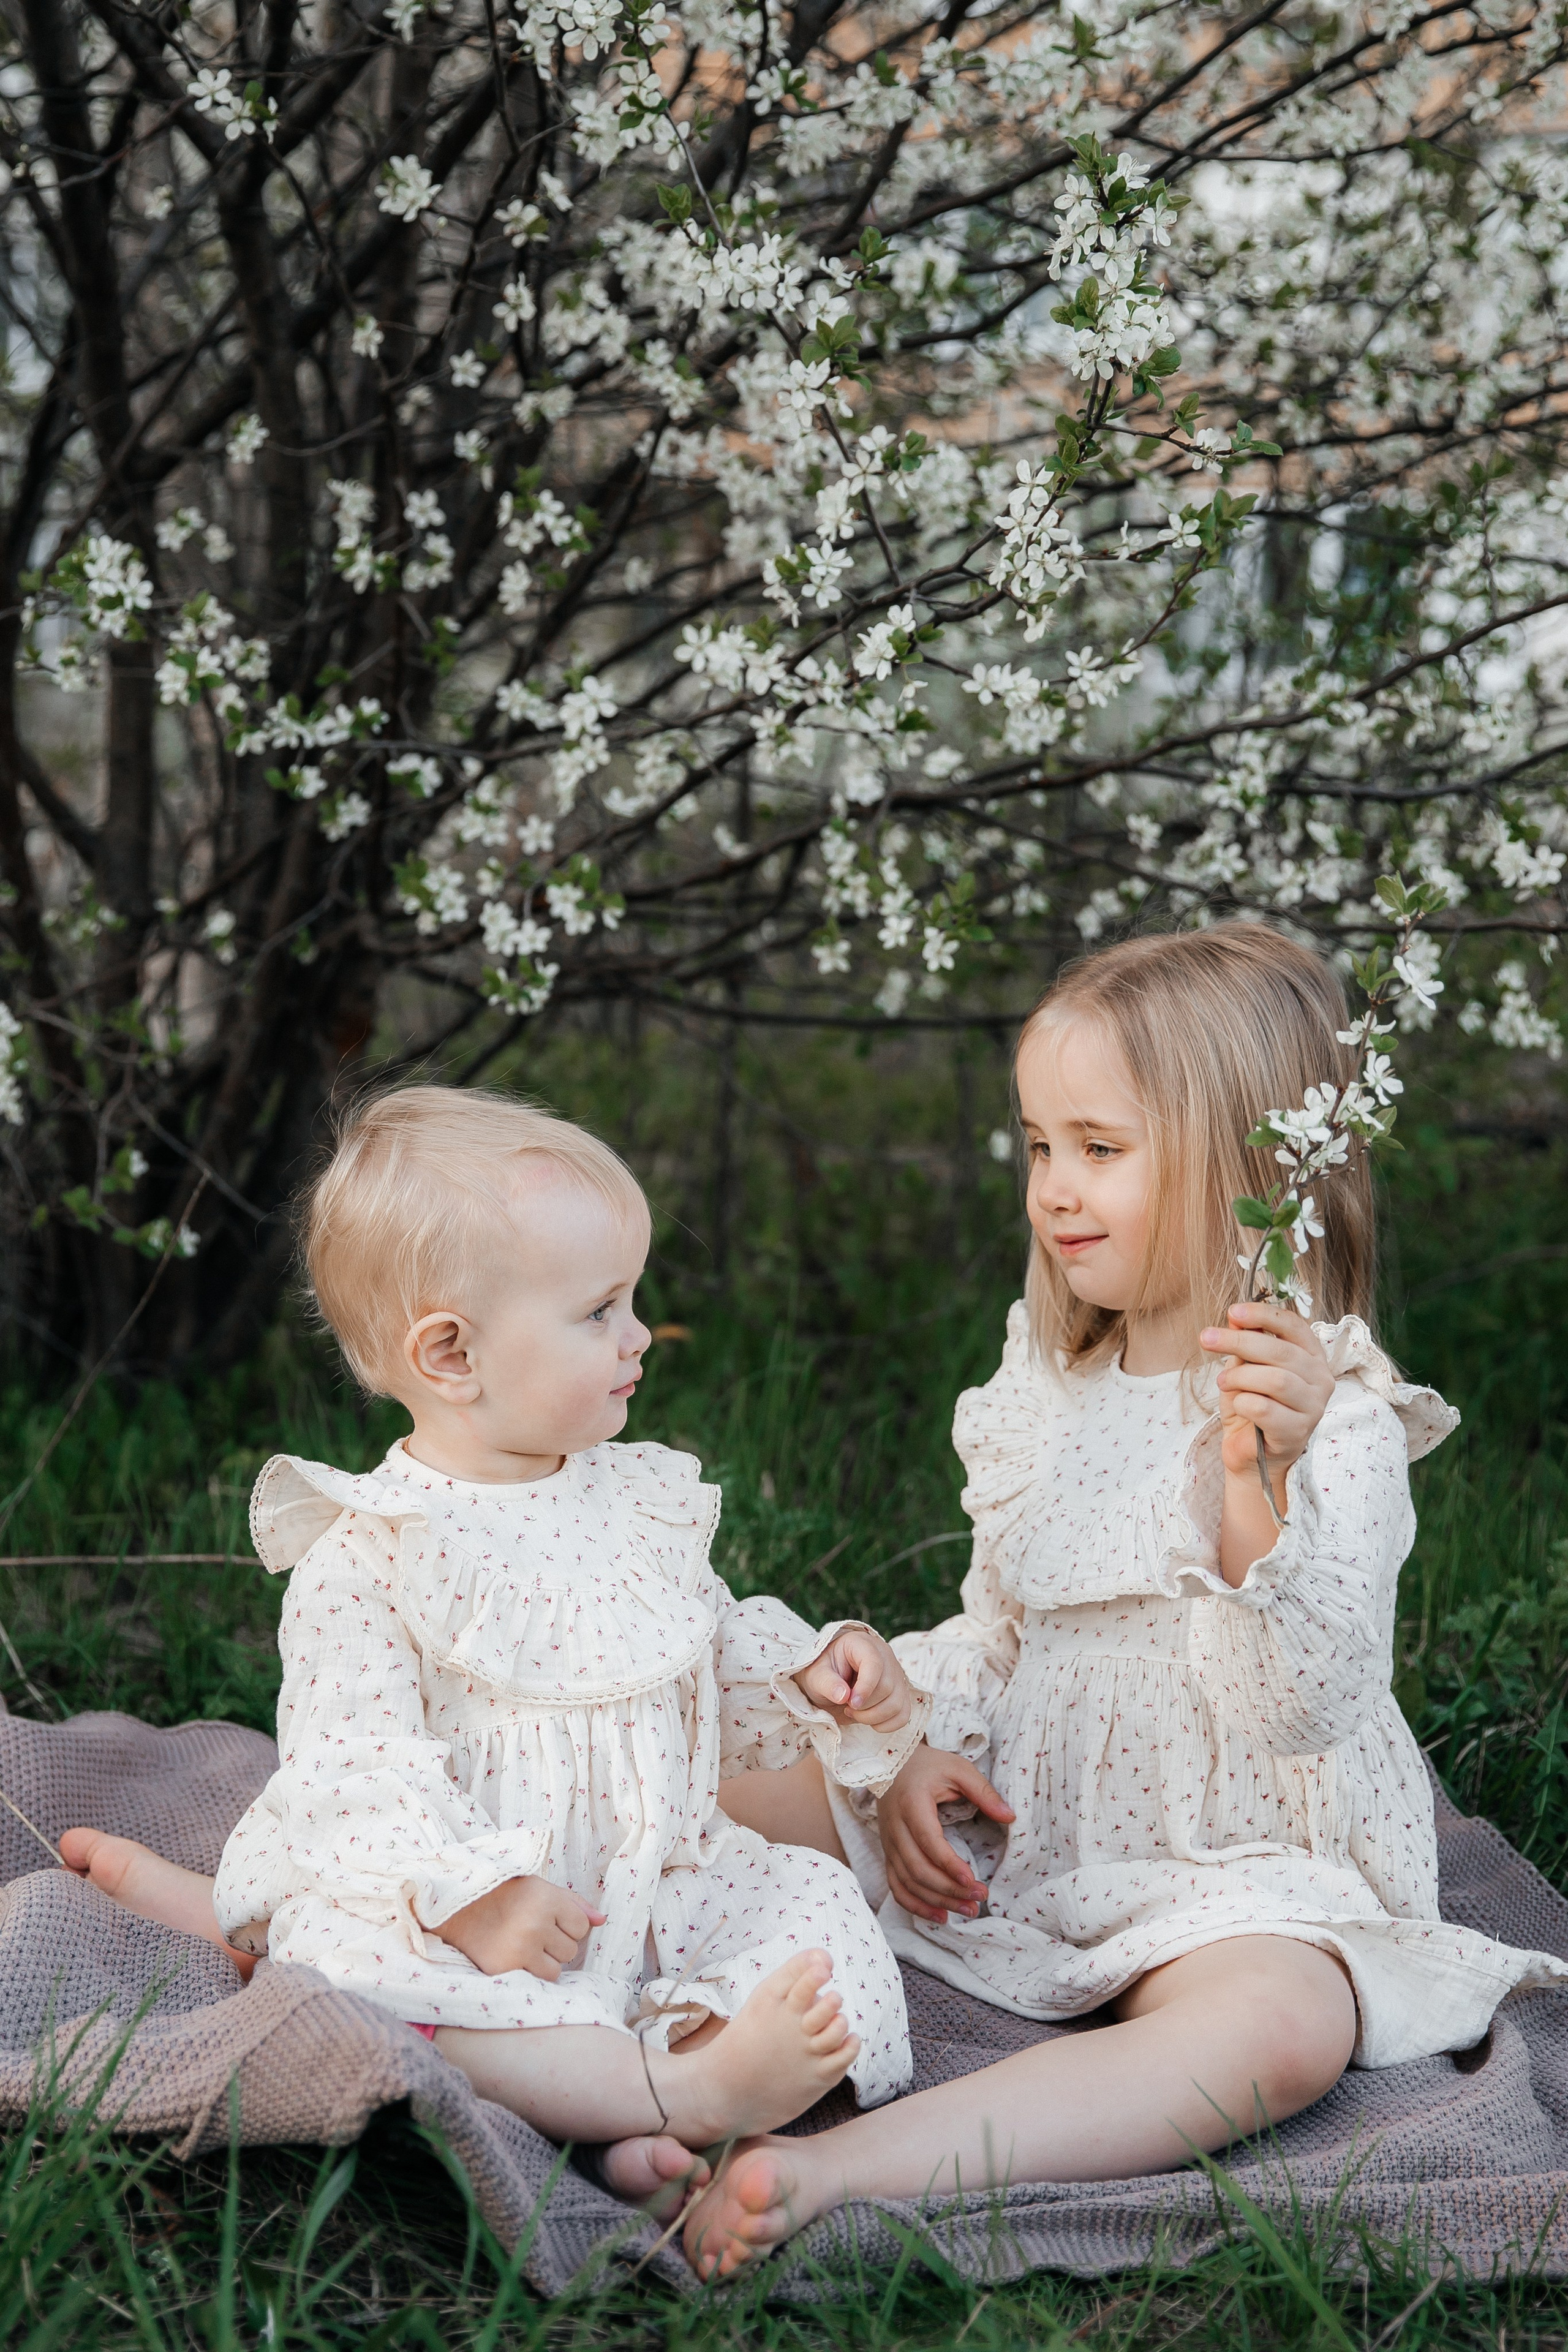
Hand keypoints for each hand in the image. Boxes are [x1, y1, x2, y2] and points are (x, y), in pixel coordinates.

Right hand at [438, 1875, 605, 1980]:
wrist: (460, 1908)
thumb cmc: (507, 1896)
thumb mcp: (541, 1889)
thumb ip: (575, 1904)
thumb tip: (603, 1921)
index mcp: (546, 1899)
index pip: (582, 1926)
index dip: (568, 1925)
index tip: (549, 1919)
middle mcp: (535, 1924)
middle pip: (571, 1950)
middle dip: (557, 1943)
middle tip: (533, 1931)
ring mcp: (520, 1949)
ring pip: (558, 1969)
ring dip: (546, 1961)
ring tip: (525, 1945)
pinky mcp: (506, 1969)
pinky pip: (540, 1980)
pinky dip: (533, 1973)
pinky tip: (517, 1957)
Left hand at [796, 1627, 913, 1730]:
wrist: (830, 1679)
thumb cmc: (823, 1673)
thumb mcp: (816, 1675)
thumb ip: (828, 1683)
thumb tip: (843, 1696)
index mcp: (862, 1645)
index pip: (874, 1664)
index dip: (865, 1687)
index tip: (850, 1703)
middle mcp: (885, 1657)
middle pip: (887, 1687)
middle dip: (864, 1706)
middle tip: (846, 1706)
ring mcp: (896, 1676)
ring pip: (897, 1704)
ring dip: (873, 1717)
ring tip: (855, 1712)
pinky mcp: (900, 1693)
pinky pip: (903, 1715)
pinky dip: (886, 1725)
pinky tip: (869, 1719)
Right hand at [876, 1742, 1014, 1922]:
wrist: (891, 1763)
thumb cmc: (928, 1766)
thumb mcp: (958, 1768)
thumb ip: (983, 1791)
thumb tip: (1010, 1817)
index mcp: (912, 1803)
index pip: (928, 1841)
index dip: (949, 1864)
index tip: (973, 1880)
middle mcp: (895, 1827)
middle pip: (918, 1868)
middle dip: (949, 1889)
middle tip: (979, 1898)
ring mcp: (888, 1843)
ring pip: (908, 1882)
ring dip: (937, 1901)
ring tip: (967, 1910)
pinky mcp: (888, 1853)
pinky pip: (896, 1886)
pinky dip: (915, 1905)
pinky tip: (939, 1916)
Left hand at [1200, 1300, 1334, 1483]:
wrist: (1251, 1454)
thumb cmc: (1252, 1406)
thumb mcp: (1245, 1368)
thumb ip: (1246, 1343)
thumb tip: (1235, 1318)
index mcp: (1311, 1356)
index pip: (1294, 1326)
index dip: (1264, 1315)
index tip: (1233, 1312)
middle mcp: (1320, 1379)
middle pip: (1281, 1352)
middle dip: (1239, 1341)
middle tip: (1207, 1338)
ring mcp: (1313, 1407)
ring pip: (1276, 1380)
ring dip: (1240, 1377)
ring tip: (1222, 1382)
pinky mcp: (1297, 1432)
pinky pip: (1265, 1409)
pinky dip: (1243, 1402)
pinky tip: (1238, 1405)